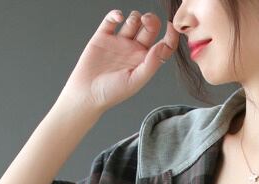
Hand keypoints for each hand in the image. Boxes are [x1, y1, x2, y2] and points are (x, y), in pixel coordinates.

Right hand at [57, 9, 178, 115]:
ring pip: (133, 21)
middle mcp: (134, 50)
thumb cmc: (111, 92)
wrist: (87, 93)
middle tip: (147, 20)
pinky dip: (116, 14)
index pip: (163, 46)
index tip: (171, 26)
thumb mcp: (135, 81)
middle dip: (151, 20)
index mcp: (145, 61)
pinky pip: (112, 19)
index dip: (170, 35)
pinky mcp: (103, 36)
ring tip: (130, 23)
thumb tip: (163, 45)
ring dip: (135, 16)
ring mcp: (119, 42)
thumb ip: (150, 64)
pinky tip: (118, 18)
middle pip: (149, 28)